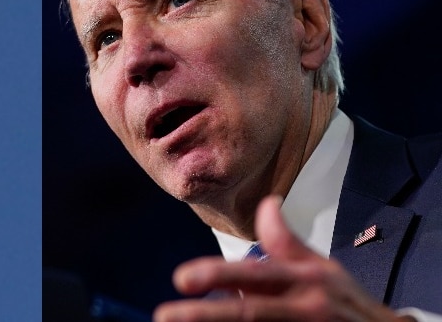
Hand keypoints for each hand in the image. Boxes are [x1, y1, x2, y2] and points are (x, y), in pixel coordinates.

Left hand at [153, 195, 412, 321]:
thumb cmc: (346, 304)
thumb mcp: (323, 268)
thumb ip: (287, 242)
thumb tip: (267, 202)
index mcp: (305, 279)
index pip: (254, 275)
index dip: (216, 275)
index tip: (180, 280)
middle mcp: (305, 308)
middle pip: (249, 313)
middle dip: (204, 316)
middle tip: (165, 315)